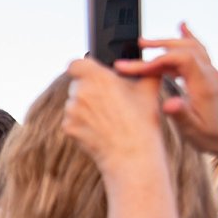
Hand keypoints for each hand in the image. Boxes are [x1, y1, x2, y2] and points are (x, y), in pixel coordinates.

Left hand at [63, 57, 166, 171]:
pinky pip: (72, 120)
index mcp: (96, 77)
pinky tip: (100, 129)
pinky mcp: (68, 127)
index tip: (91, 74)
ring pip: (74, 103)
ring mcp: (71, 111)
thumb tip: (137, 63)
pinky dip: (82, 123)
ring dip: (85, 106)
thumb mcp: (149, 87)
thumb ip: (140, 69)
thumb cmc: (143, 120)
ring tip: (108, 117)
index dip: (83, 68)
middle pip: (77, 84)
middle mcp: (79, 92)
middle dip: (90, 89)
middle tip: (109, 100)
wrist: (132, 154)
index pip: (75, 64)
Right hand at [115, 23, 217, 155]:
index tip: (131, 67)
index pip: (179, 60)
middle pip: (186, 47)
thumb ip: (181, 114)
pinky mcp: (207, 76)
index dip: (154, 60)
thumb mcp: (193, 129)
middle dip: (160, 44)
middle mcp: (210, 75)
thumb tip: (169, 103)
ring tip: (147, 43)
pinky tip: (182, 29)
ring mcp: (210, 74)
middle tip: (138, 46)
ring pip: (192, 47)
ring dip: (169, 42)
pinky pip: (199, 51)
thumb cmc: (209, 135)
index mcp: (204, 84)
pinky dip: (187, 39)